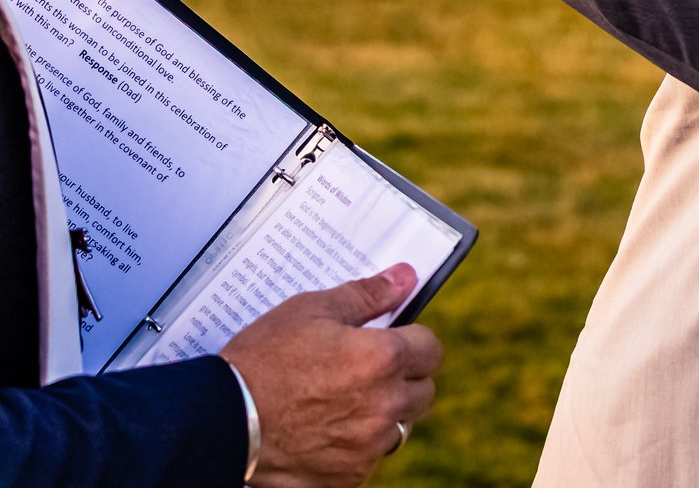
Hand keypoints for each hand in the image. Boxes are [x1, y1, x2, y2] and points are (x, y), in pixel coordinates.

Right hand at [220, 266, 442, 487]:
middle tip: (367, 373)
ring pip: (398, 429)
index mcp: (384, 360)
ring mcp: (366, 447)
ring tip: (343, 403)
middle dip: (403, 380)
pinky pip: (367, 460)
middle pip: (422, 392)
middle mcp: (385, 406)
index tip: (394, 343)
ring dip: (382, 416)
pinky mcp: (345, 477)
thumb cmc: (261, 361)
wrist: (219, 421)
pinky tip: (325, 432)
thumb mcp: (311, 310)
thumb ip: (367, 294)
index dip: (413, 343)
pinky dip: (355, 448)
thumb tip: (405, 278)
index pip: (431, 350)